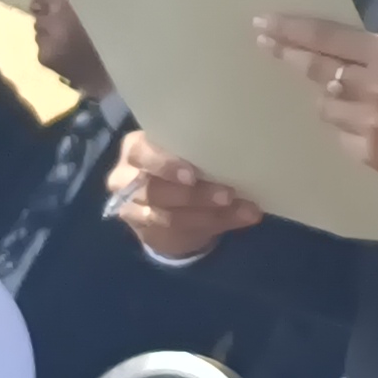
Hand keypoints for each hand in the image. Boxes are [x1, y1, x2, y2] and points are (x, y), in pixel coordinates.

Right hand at [110, 133, 263, 261]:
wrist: (162, 205)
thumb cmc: (179, 166)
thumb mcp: (188, 156)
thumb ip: (207, 156)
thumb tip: (251, 155)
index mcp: (136, 147)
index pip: (142, 152)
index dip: (166, 165)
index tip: (192, 175)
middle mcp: (126, 176)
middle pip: (155, 189)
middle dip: (194, 195)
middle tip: (228, 195)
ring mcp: (132, 206)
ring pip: (167, 215)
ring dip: (208, 213)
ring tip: (242, 209)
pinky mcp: (145, 229)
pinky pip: (178, 230)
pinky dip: (213, 224)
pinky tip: (239, 218)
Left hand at [256, 13, 377, 193]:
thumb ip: (366, 54)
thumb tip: (317, 49)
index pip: (327, 38)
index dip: (292, 30)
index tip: (264, 23)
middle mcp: (375, 86)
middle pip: (315, 68)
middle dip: (287, 53)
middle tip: (265, 43)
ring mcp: (369, 122)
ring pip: (324, 105)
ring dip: (330, 99)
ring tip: (359, 102)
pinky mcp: (366, 153)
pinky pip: (338, 133)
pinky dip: (347, 127)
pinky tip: (371, 127)